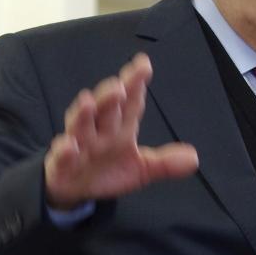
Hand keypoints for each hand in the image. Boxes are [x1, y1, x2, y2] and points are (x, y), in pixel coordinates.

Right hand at [44, 53, 198, 209]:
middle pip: (105, 109)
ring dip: (84, 114)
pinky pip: (62, 156)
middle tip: (118, 85)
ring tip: (88, 101)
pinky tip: (69, 144)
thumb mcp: (142, 169)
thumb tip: (194, 159)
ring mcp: (79, 145)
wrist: (76, 190)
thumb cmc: (108, 170)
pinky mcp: (61, 165)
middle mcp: (99, 131)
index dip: (136, 84)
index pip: (131, 103)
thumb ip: (166, 163)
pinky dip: (64, 150)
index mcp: (121, 128)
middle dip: (110, 96)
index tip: (143, 64)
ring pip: (80, 125)